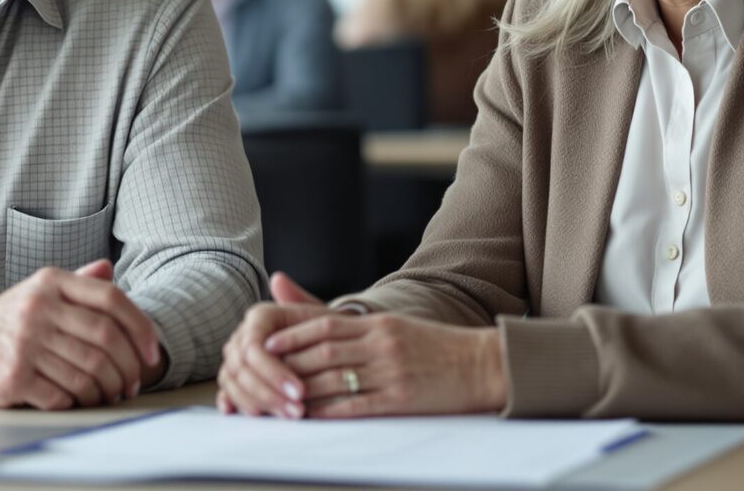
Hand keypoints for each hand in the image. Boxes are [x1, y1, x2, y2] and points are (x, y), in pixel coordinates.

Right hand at [0, 260, 161, 409]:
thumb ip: (74, 283)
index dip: (140, 327)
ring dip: (107, 390)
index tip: (152, 352)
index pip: (111, 300)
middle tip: (132, 383)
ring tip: (110, 395)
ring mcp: (24, 343)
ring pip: (88, 372)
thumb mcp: (35, 293)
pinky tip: (80, 401)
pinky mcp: (13, 377)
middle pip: (105, 339)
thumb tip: (109, 269)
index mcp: (49, 283)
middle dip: (128, 367)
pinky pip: (63, 396)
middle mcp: (38, 308)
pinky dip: (79, 403)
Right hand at [216, 272, 337, 417]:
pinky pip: (228, 392)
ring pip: (235, 383)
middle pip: (242, 369)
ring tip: (289, 417)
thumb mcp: (320, 317)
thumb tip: (278, 278)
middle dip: (270, 393)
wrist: (328, 346)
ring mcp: (236, 359)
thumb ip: (300, 300)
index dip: (274, 372)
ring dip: (260, 404)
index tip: (300, 391)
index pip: (254, 348)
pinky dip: (235, 403)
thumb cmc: (326, 333)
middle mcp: (242, 336)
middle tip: (298, 411)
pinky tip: (248, 414)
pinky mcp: (236, 379)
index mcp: (258, 318)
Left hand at [265, 311, 504, 417]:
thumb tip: (328, 329)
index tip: (267, 343)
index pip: (325, 325)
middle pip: (322, 352)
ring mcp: (390, 371)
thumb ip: (362, 329)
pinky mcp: (400, 398)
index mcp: (378, 325)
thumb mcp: (399, 329)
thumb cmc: (438, 349)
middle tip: (260, 374)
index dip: (292, 335)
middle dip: (288, 364)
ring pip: (333, 379)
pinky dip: (328, 413)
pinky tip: (311, 418)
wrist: (482, 365)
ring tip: (278, 400)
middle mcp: (380, 344)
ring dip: (302, 391)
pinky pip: (356, 406)